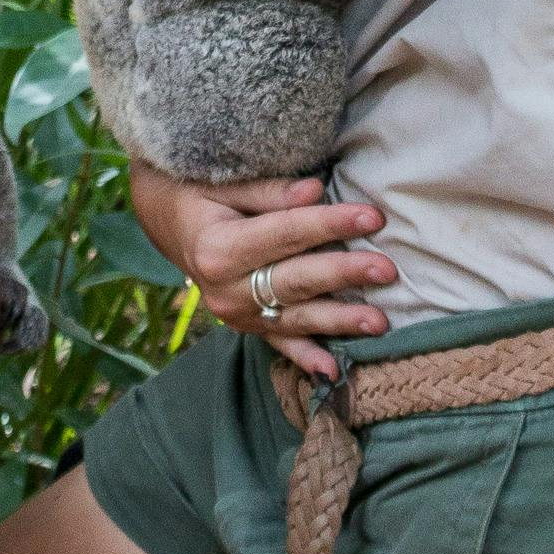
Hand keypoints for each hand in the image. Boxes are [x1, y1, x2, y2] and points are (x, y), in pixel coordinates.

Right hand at [128, 160, 396, 377]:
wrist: (165, 220)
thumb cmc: (198, 192)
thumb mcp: (222, 183)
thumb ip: (269, 191)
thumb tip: (315, 191)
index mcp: (217, 247)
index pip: (285, 234)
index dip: (330, 225)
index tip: (373, 217)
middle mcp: (223, 289)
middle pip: (295, 280)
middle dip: (344, 274)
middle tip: (388, 269)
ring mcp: (234, 314)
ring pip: (295, 317)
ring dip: (339, 320)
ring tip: (380, 322)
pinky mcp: (245, 326)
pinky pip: (280, 343)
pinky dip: (306, 358)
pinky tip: (334, 370)